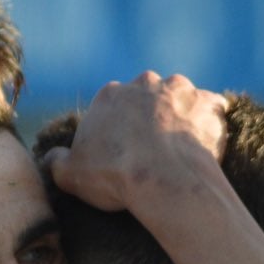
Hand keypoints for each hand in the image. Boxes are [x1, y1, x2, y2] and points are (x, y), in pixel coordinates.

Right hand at [46, 71, 227, 213]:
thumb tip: (50, 158)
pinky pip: (213, 108)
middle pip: (147, 97)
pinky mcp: (208, 104)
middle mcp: (145, 83)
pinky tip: (208, 143)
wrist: (164, 180)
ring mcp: (180, 91)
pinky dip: (211, 122)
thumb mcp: (71, 175)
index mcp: (109, 95)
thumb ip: (57, 163)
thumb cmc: (115, 176)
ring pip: (180, 98)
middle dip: (150, 117)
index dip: (118, 130)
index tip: (124, 153)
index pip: (112, 107)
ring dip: (180, 115)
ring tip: (182, 147)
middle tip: (153, 150)